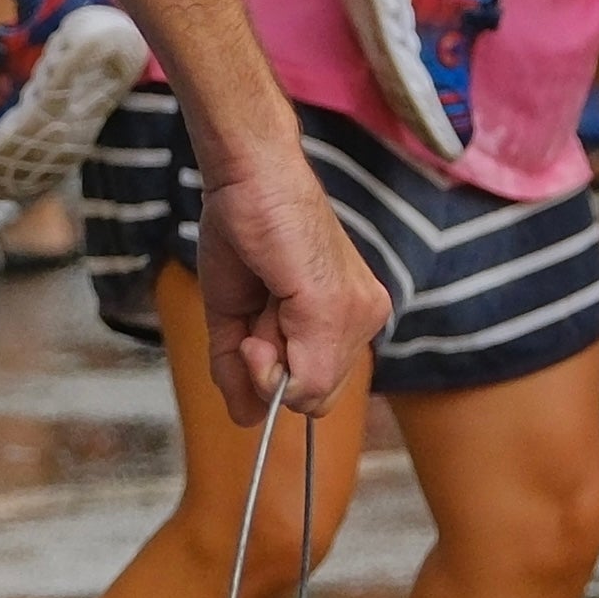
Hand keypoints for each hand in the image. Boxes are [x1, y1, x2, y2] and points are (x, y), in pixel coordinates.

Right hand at [189, 147, 386, 431]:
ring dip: (268, 357)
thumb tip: (247, 421)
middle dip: (274, 371)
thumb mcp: (233, 316)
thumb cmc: (244, 231)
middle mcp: (364, 318)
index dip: (276, 376)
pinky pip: (306, 380)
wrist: (250, 176)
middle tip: (259, 314)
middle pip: (317, 398)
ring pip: (311, 394)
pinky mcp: (342, 309)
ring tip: (266, 297)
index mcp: (346, 317)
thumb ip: (239, 369)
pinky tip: (268, 304)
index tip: (252, 334)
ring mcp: (359, 315)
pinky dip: (268, 356)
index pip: (318, 388)